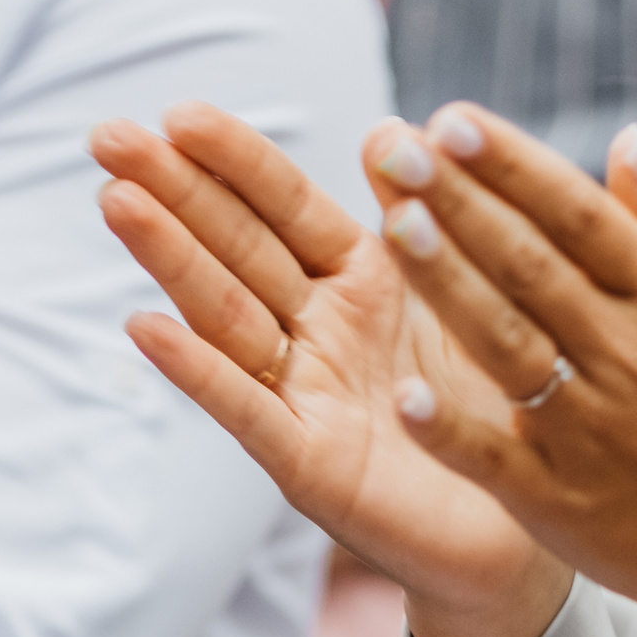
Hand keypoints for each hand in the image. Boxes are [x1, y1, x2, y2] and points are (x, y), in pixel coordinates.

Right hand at [92, 105, 568, 636]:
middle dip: (174, 191)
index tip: (178, 112)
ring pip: (227, 314)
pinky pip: (248, 409)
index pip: (287, 206)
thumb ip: (426, 217)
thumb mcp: (468, 295)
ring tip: (117, 200)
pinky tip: (145, 328)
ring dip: (171, 259)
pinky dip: (198, 370)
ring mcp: (305, 396)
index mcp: (363, 281)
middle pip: (237, 247)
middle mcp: (319, 332)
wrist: (530, 524)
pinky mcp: (308, 464)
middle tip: (106, 135)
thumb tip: (388, 126)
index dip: (236, 160)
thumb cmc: (498, 402)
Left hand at [367, 104, 636, 636]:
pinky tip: (408, 394)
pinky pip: (494, 457)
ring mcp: (589, 426)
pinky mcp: (558, 496)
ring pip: (505, 341)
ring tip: (393, 224)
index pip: (580, 214)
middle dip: (462, 202)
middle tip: (397, 146)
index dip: (516, 164)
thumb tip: (626, 138)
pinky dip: (453, 429)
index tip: (455, 118)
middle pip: (531, 265)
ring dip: (447, 283)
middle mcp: (627, 353)